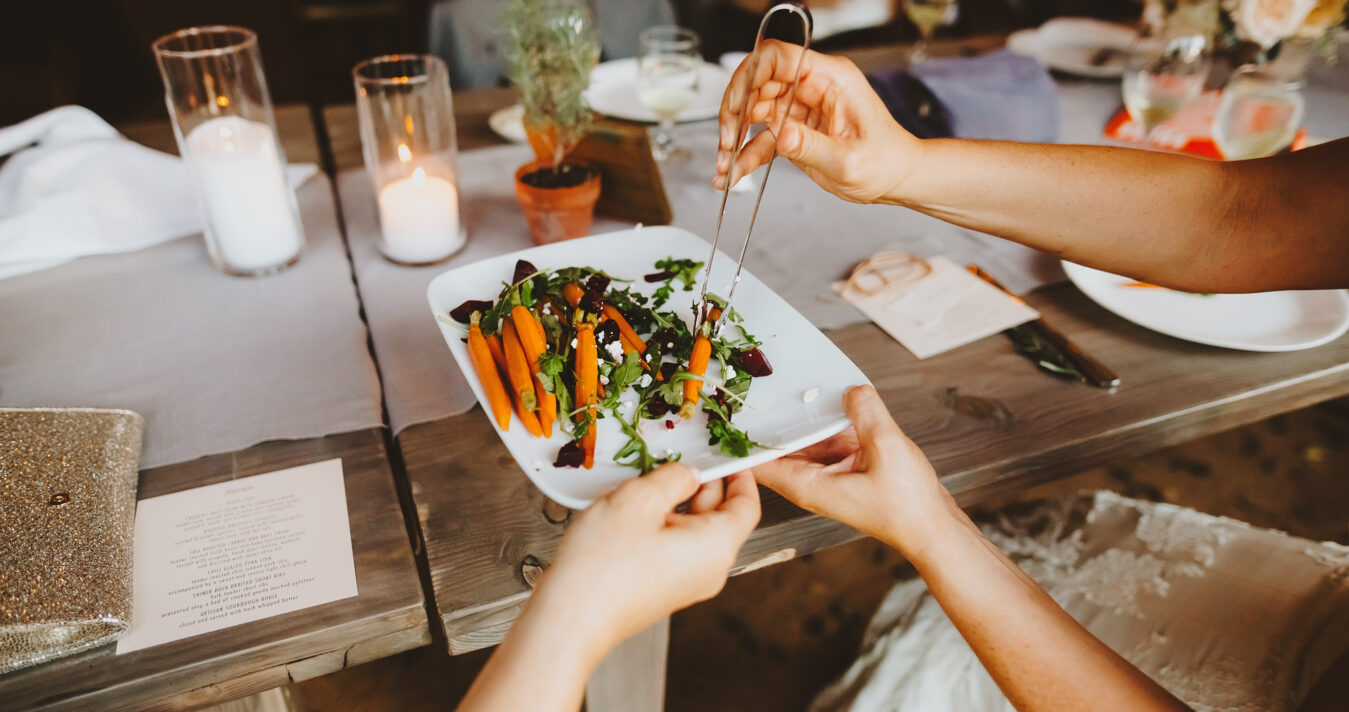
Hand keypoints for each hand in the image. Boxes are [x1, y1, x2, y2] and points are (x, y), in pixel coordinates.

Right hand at [537, 465, 760, 653]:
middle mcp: (709, 570)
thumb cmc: (604, 567)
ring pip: (692, 530)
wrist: (569, 617)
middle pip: (719, 515)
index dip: (740, 475)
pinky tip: (631, 514)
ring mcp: (686, 583)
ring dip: (673, 503)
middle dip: (699, 485)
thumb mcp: (640, 499)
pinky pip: (673, 547)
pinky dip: (660, 525)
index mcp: (716, 546)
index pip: (748, 505)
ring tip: (641, 487)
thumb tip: (688, 473)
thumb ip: (674, 477)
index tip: (728, 455)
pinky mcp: (663, 588)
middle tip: (672, 460)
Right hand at [712, 40, 922, 204]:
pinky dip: (745, 156)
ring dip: (734, 138)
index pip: (779, 58)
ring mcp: (800, 109)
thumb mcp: (848, 159)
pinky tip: (732, 174)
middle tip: (726, 141)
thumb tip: (779, 134)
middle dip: (735, 112)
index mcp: (830, 78)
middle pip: (758, 83)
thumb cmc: (886, 161)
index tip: (737, 106)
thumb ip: (810, 146)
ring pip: (753, 112)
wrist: (896, 178)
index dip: (750, 76)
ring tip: (725, 166)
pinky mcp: (794, 130)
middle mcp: (812, 87)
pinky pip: (761, 138)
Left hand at [751, 386, 960, 558]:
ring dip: (807, 417)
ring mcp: (830, 475)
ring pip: (807, 439)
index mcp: (807, 485)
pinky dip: (832, 422)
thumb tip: (852, 389)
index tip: (730, 412)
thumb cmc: (906, 506)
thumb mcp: (885, 448)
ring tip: (797, 384)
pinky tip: (837, 399)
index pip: (759, 462)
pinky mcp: (848, 469)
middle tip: (760, 385)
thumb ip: (865, 413)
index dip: (743, 439)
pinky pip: (830, 439)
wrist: (932, 528)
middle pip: (781, 446)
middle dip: (773, 419)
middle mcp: (812, 481)